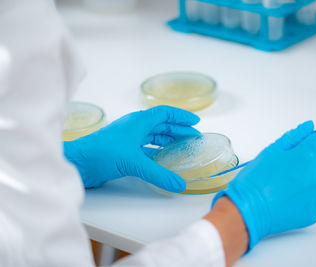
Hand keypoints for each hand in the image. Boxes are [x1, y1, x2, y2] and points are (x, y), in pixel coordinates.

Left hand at [64, 105, 199, 191]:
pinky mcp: (123, 152)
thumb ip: (159, 174)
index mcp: (139, 121)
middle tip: (193, 138)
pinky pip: (145, 149)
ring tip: (181, 147)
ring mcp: (128, 140)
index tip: (194, 122)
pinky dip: (156, 152)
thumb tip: (179, 184)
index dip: (181, 117)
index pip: (165, 113)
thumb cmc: (102, 152)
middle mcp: (134, 128)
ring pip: (153, 137)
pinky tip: (163, 159)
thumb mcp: (134, 162)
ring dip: (168, 141)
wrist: (78, 163)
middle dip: (177, 130)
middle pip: (161, 125)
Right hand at [212, 121, 315, 250]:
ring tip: (280, 187)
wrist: (247, 209)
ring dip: (302, 182)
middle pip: (315, 162)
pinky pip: (311, 200)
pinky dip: (300, 199)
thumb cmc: (254, 180)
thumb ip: (292, 137)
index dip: (303, 145)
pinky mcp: (314, 212)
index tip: (292, 152)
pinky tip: (284, 199)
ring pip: (313, 181)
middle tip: (279, 172)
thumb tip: (308, 127)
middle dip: (302, 164)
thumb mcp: (270, 151)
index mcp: (306, 157)